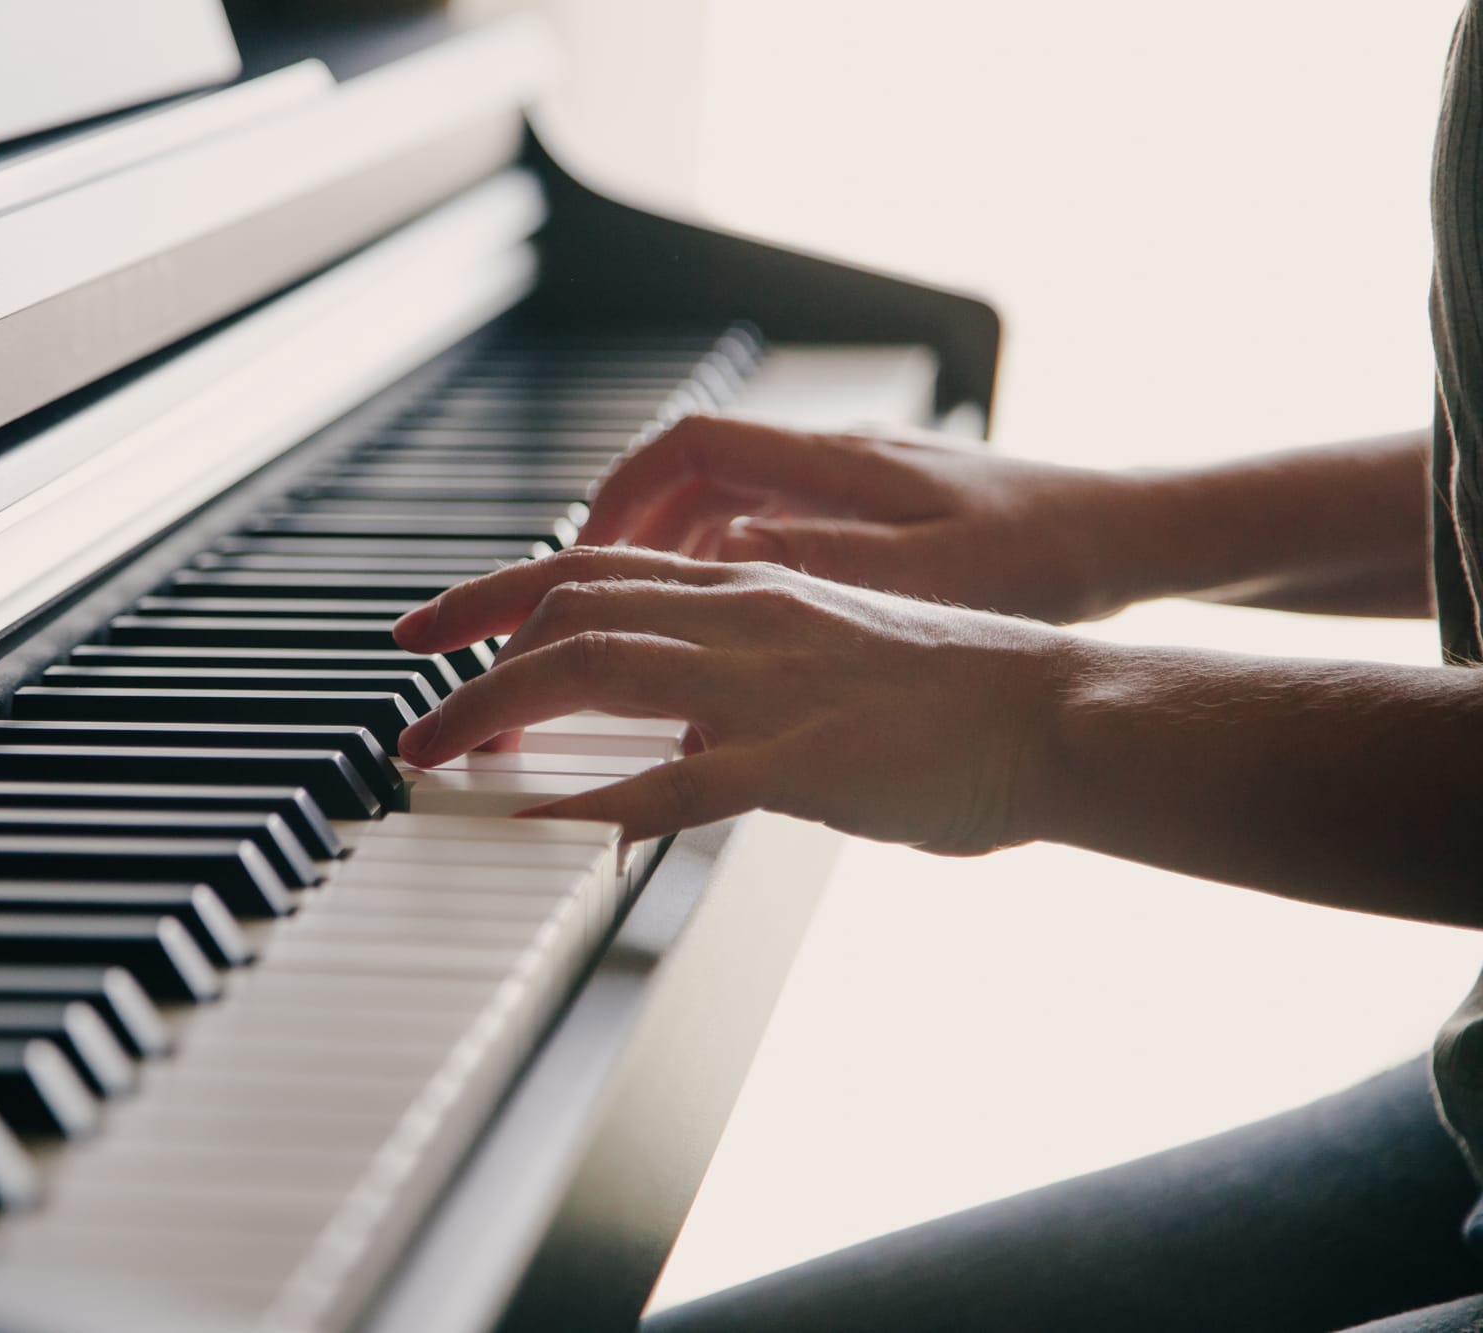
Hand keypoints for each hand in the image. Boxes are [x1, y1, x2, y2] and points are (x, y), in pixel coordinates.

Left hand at [392, 546, 1070, 848]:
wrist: (1059, 710)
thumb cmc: (958, 694)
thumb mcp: (830, 656)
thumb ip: (745, 672)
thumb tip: (678, 718)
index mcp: (752, 588)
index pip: (593, 567)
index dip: (494, 594)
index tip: (431, 629)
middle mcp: (745, 613)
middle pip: (568, 603)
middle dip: (467, 654)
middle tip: (410, 715)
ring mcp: (770, 680)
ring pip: (596, 664)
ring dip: (496, 711)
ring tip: (438, 759)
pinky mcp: (806, 756)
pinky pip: (679, 775)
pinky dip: (601, 801)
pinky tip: (547, 827)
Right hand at [578, 416, 1139, 622]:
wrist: (1134, 539)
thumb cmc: (1047, 553)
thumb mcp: (928, 572)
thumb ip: (817, 565)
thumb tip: (717, 560)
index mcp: (835, 463)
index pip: (689, 447)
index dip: (622, 492)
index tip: (582, 548)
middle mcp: (836, 462)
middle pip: (694, 478)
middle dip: (630, 534)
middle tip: (591, 600)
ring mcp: (860, 488)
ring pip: (735, 510)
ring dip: (681, 562)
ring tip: (648, 630)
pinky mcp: (886, 521)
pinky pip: (780, 537)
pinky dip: (739, 579)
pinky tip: (741, 639)